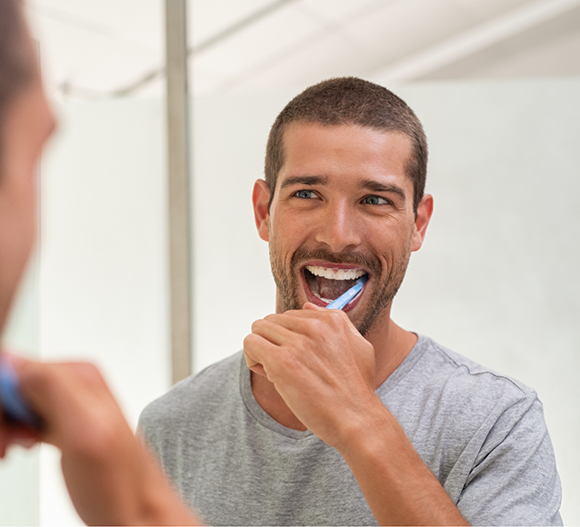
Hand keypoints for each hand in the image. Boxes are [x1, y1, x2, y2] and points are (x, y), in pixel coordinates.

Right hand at [0, 354, 199, 525]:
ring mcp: (69, 404)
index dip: (1, 403)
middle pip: (11, 385)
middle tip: (8, 447)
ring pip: (14, 402)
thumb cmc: (120, 483)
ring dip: (5, 427)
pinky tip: (22, 447)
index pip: (13, 368)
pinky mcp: (63, 423)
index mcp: (78, 375)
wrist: (138, 512)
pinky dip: (13, 433)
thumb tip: (13, 361)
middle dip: (3, 417)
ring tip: (13, 450)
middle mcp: (75, 384)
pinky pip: (23, 416)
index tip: (6, 432)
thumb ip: (53, 389)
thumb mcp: (84, 431)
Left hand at [243, 303, 379, 448]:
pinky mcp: (282, 362)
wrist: (357, 420)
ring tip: (276, 372)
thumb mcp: (358, 346)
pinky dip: (252, 359)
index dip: (289, 338)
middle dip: (273, 342)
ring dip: (262, 350)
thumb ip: (336, 322)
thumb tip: (307, 306)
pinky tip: (269, 376)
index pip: (291, 315)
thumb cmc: (356, 390)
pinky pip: (251, 344)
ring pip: (258, 329)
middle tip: (286, 367)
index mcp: (332, 320)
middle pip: (272, 320)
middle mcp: (315, 326)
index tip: (299, 358)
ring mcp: (298, 343)